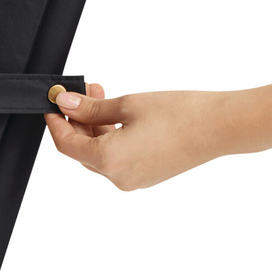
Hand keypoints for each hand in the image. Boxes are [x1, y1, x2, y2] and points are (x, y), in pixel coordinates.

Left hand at [45, 84, 234, 190]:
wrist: (219, 127)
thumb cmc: (177, 114)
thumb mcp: (127, 105)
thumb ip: (91, 108)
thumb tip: (64, 103)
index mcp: (110, 161)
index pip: (67, 145)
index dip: (55, 122)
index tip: (52, 102)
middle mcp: (119, 178)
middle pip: (82, 149)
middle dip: (76, 119)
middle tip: (80, 90)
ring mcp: (135, 180)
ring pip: (100, 153)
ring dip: (94, 124)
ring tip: (99, 93)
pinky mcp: (148, 175)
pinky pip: (117, 157)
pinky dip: (110, 135)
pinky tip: (115, 112)